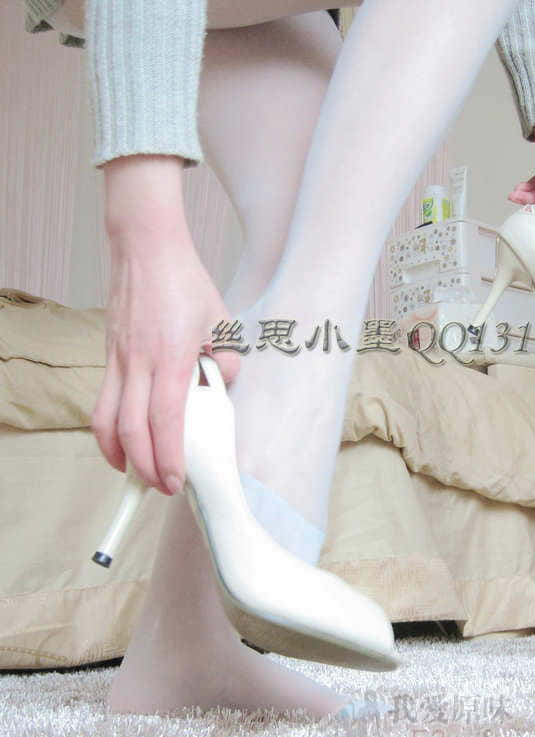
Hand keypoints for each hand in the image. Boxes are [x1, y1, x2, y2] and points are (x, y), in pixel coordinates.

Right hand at [92, 155, 240, 495]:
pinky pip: (103, 400)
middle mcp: (138, 363)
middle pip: (130, 430)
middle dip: (145, 467)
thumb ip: (228, 359)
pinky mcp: (108, 354)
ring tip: (134, 472)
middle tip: (162, 487)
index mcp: (171, 358)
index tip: (178, 481)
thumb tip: (222, 386)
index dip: (169, 457)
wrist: (145, 249)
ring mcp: (117, 359)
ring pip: (105, 419)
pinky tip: (122, 437)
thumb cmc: (185, 283)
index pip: (166, 420)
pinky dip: (109, 428)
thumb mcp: (223, 320)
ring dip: (117, 453)